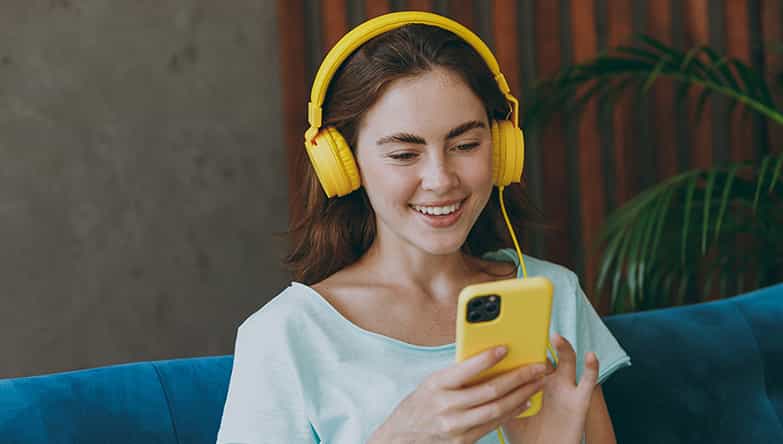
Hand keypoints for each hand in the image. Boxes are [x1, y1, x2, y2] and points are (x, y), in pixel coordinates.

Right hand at [368, 346, 547, 443]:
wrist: (402, 437)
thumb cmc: (420, 404)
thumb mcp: (432, 383)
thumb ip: (457, 373)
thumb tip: (489, 358)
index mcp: (436, 385)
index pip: (465, 370)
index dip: (487, 359)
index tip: (505, 347)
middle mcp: (446, 406)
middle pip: (489, 391)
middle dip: (518, 377)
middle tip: (538, 366)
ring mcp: (456, 426)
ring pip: (496, 409)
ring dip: (522, 395)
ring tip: (537, 382)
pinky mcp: (464, 440)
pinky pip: (494, 424)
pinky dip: (512, 412)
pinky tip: (525, 401)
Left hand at [500, 333, 599, 443]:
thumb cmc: (525, 437)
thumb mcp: (506, 415)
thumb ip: (498, 397)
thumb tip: (477, 378)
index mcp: (532, 383)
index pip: (526, 358)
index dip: (519, 346)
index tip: (508, 332)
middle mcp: (550, 383)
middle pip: (545, 356)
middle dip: (539, 344)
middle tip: (530, 332)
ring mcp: (566, 390)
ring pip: (568, 362)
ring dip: (564, 348)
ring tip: (555, 337)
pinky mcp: (580, 401)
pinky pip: (589, 383)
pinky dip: (592, 368)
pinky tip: (590, 356)